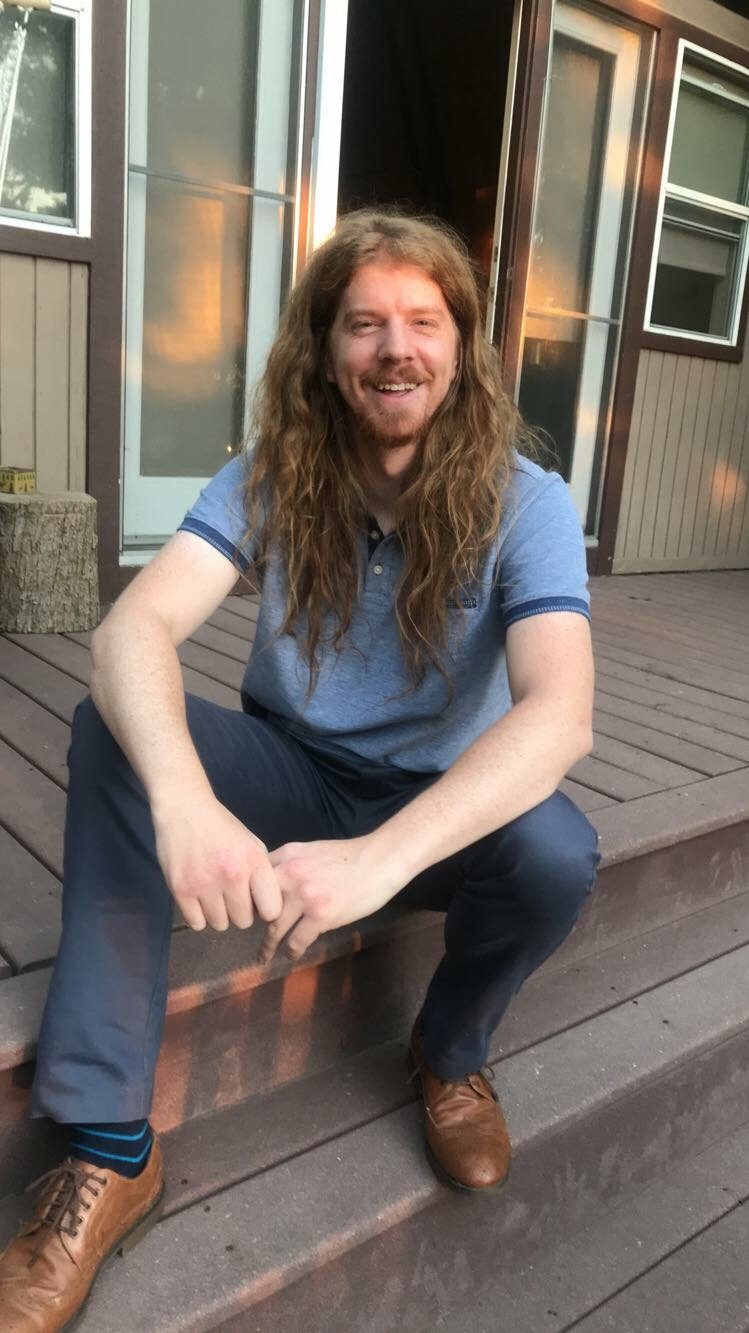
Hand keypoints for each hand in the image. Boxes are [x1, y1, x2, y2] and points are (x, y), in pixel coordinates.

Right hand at [152, 789, 281, 930]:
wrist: (185, 808)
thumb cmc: (222, 827)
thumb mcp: (252, 844)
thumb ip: (262, 875)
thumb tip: (267, 909)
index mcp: (254, 862)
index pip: (272, 911)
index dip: (265, 910)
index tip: (257, 902)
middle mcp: (232, 875)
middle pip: (244, 921)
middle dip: (239, 912)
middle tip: (231, 896)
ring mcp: (205, 884)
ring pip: (220, 925)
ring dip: (218, 914)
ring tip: (214, 895)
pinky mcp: (181, 890)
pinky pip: (196, 924)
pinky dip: (198, 916)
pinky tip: (199, 899)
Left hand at [258, 834, 407, 963]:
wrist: (380, 860)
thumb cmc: (349, 857)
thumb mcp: (311, 850)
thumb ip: (290, 865)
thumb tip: (274, 888)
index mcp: (286, 856)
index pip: (255, 880)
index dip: (250, 899)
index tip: (246, 913)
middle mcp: (290, 874)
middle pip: (261, 906)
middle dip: (256, 925)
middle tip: (250, 938)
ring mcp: (304, 896)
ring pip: (275, 927)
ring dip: (269, 945)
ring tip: (264, 956)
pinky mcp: (320, 915)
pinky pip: (297, 940)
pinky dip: (291, 951)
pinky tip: (290, 956)